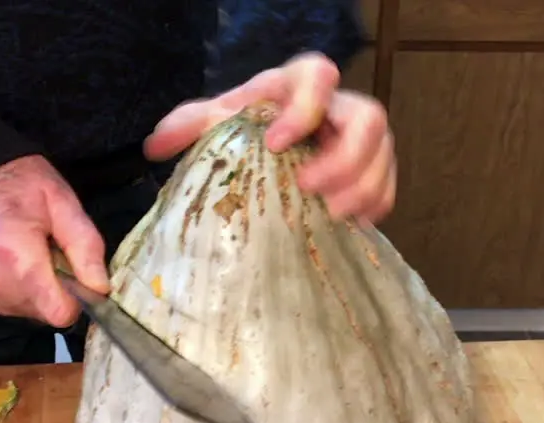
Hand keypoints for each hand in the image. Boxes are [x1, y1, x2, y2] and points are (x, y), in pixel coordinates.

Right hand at [0, 155, 108, 326]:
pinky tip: (12, 262)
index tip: (76, 275)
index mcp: (14, 256)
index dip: (75, 299)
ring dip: (37, 289)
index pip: (58, 312)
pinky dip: (18, 289)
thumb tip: (100, 287)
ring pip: (28, 311)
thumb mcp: (65, 203)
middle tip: (49, 254)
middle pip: (45, 312)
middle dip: (55, 289)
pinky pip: (10, 306)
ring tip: (28, 254)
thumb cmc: (24, 187)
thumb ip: (86, 246)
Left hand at [143, 52, 395, 223]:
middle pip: (368, 117)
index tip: (276, 143)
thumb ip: (188, 127)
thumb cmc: (244, 128)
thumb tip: (153, 146)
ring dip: (363, 186)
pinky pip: (390, 181)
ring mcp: (362, 137)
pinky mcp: (375, 166)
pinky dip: (376, 203)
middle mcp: (338, 106)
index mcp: (297, 85)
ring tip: (333, 215)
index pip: (316, 77)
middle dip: (344, 158)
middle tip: (310, 190)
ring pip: (384, 152)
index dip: (303, 108)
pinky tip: (352, 223)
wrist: (270, 144)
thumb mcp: (216, 122)